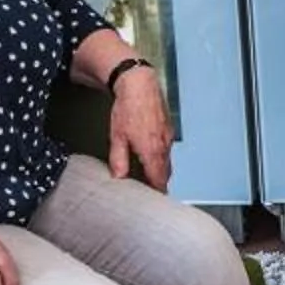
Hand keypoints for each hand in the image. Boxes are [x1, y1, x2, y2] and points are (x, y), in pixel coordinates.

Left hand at [107, 69, 174, 190]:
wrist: (140, 84)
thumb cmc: (128, 108)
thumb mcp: (117, 137)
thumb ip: (119, 160)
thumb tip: (119, 178)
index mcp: (152, 151)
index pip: (159, 180)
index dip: (157, 192)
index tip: (153, 200)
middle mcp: (164, 146)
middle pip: (165, 173)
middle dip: (159, 183)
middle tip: (150, 191)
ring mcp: (168, 136)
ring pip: (166, 160)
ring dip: (160, 170)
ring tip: (149, 176)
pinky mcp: (168, 128)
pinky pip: (167, 148)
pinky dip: (161, 156)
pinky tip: (151, 154)